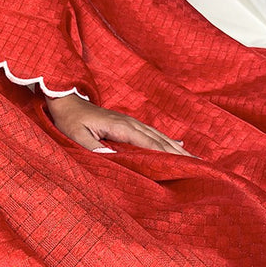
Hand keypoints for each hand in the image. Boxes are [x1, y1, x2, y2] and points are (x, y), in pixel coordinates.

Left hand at [44, 93, 190, 154]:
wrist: (65, 100)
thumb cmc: (69, 120)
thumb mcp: (76, 135)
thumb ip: (92, 147)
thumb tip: (111, 158)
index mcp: (121, 127)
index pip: (149, 143)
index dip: (167, 155)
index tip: (185, 165)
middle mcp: (130, 122)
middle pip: (160, 140)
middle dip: (179, 154)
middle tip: (200, 166)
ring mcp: (130, 122)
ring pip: (159, 136)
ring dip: (176, 148)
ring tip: (195, 159)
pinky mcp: (127, 123)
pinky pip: (152, 133)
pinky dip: (167, 141)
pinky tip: (177, 145)